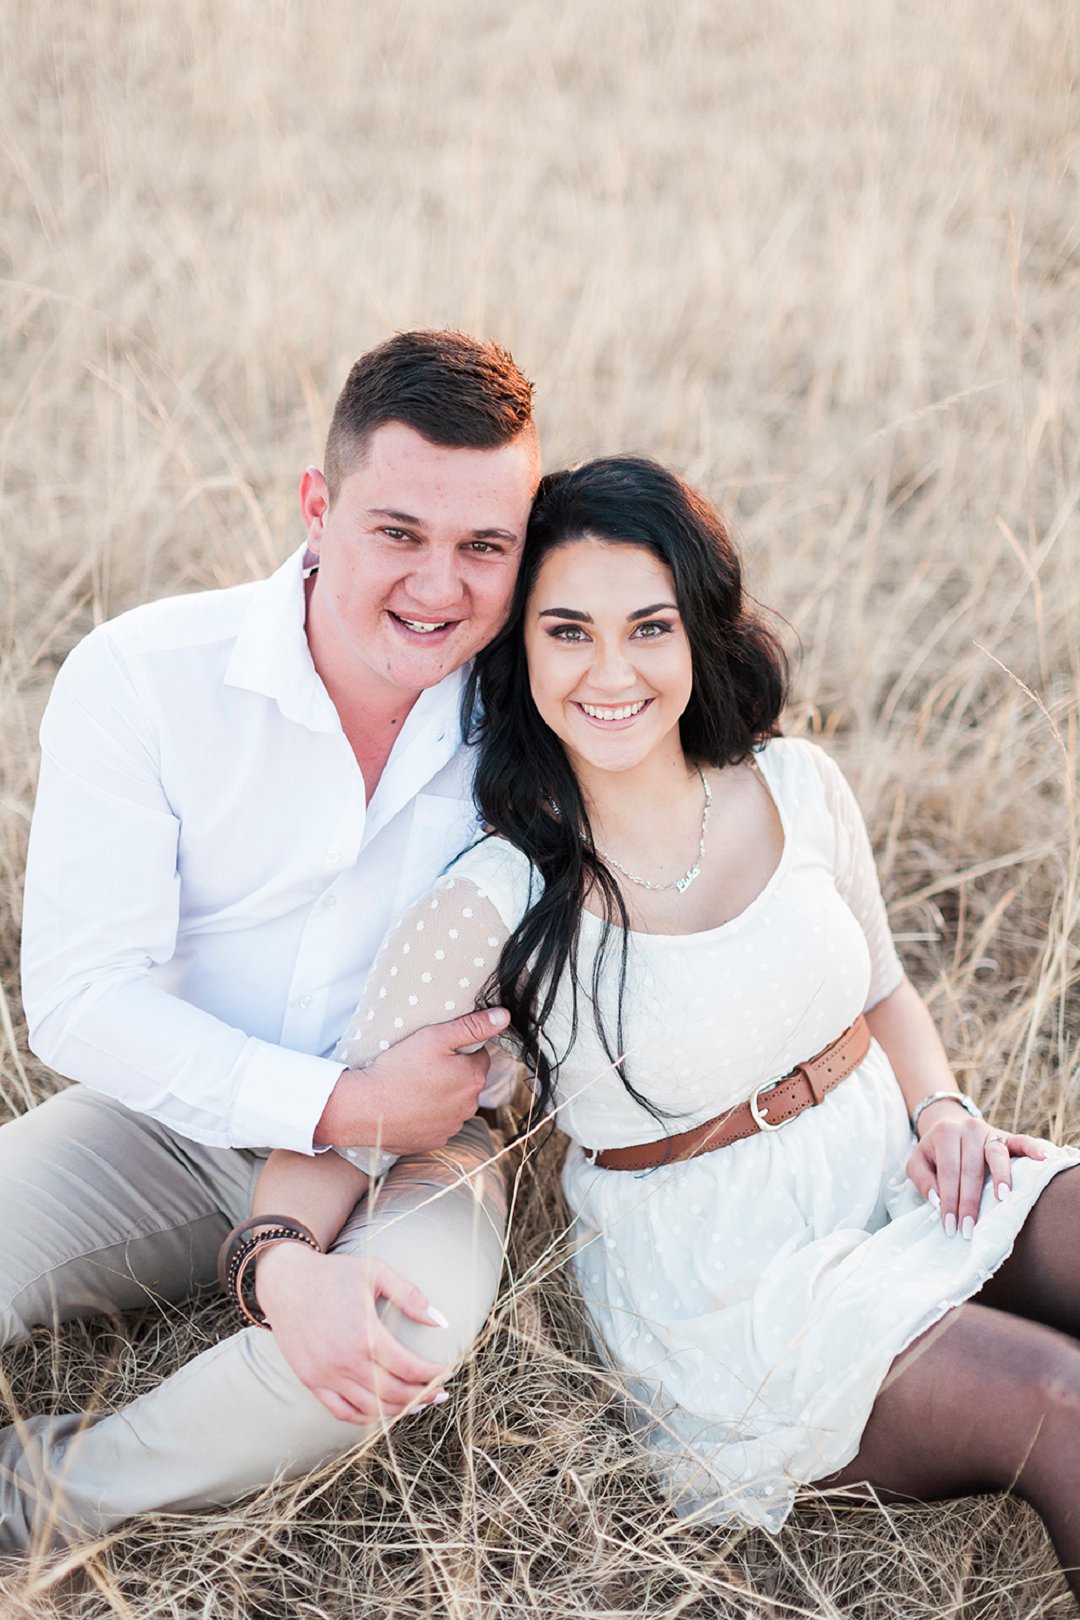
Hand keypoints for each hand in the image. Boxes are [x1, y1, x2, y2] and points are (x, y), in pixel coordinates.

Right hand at [255, 1242, 451, 1423]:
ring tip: (417, 1402)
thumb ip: (410, 1296)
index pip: (409, 1368)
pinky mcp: (311, 1381)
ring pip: (371, 1409)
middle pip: (394, 1393)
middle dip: (423, 1396)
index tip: (447, 1373)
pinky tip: (381, 1409)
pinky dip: (365, 1416)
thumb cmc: (334, 1273)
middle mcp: (345, 1361)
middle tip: (440, 1392)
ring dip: (399, 1410)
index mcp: (365, 1334)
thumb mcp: (376, 1272)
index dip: (433, 1375)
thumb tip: (441, 1320)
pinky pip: (341, 1412)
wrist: (285, 1280)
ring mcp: (326, 1375)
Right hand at [315, 1006, 510, 1152]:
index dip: (460, 1051)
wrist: (365, 1109)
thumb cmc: (399, 1069)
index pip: (480, 1057)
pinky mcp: (434, 1142)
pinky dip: (429, 1116)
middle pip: (468, 1082)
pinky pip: (438, 1124)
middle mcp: (469, 1106)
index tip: (439, 1051)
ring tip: (415, 1087)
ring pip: (454, 1105)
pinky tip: (410, 1107)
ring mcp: (451, 1127)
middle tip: (424, 1067)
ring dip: (442, 1096)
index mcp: (473, 1079)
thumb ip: (472, 1026)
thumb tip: (504, 1016)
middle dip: (453, 1074)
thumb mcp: (435, 1037)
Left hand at [907, 1109, 1048, 1237]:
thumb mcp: (917, 1162)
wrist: (949, 1124)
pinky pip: (1022, 1141)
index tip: (951, 1226)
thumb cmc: (934, 1151)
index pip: (948, 1172)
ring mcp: (990, 1132)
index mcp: (945, 1134)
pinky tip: (1042, 1159)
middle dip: (970, 1202)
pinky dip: (1033, 1148)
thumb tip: (937, 1199)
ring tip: (1003, 1198)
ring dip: (1001, 1178)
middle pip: (972, 1169)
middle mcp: (969, 1129)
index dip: (949, 1201)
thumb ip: (922, 1180)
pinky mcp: (1007, 1135)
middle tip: (969, 1229)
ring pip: (997, 1155)